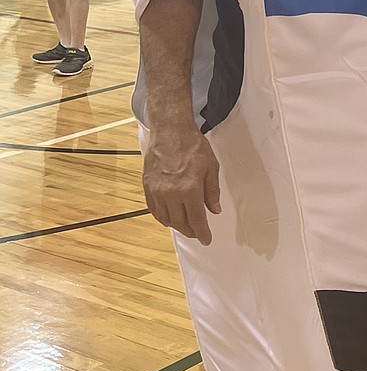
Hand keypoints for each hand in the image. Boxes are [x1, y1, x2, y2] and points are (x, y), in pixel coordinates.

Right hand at [143, 124, 221, 243]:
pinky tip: (170, 217)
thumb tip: (214, 210)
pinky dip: (162, 217)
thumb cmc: (193, 146)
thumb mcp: (211, 167)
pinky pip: (154, 209)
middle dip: (190, 231)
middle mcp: (171, 193)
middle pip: (180, 222)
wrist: (171, 131)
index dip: (202, 232)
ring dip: (176, 226)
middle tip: (197, 233)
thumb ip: (212, 191)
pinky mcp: (148, 186)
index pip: (197, 219)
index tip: (206, 239)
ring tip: (185, 226)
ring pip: (166, 218)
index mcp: (189, 189)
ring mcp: (157, 190)